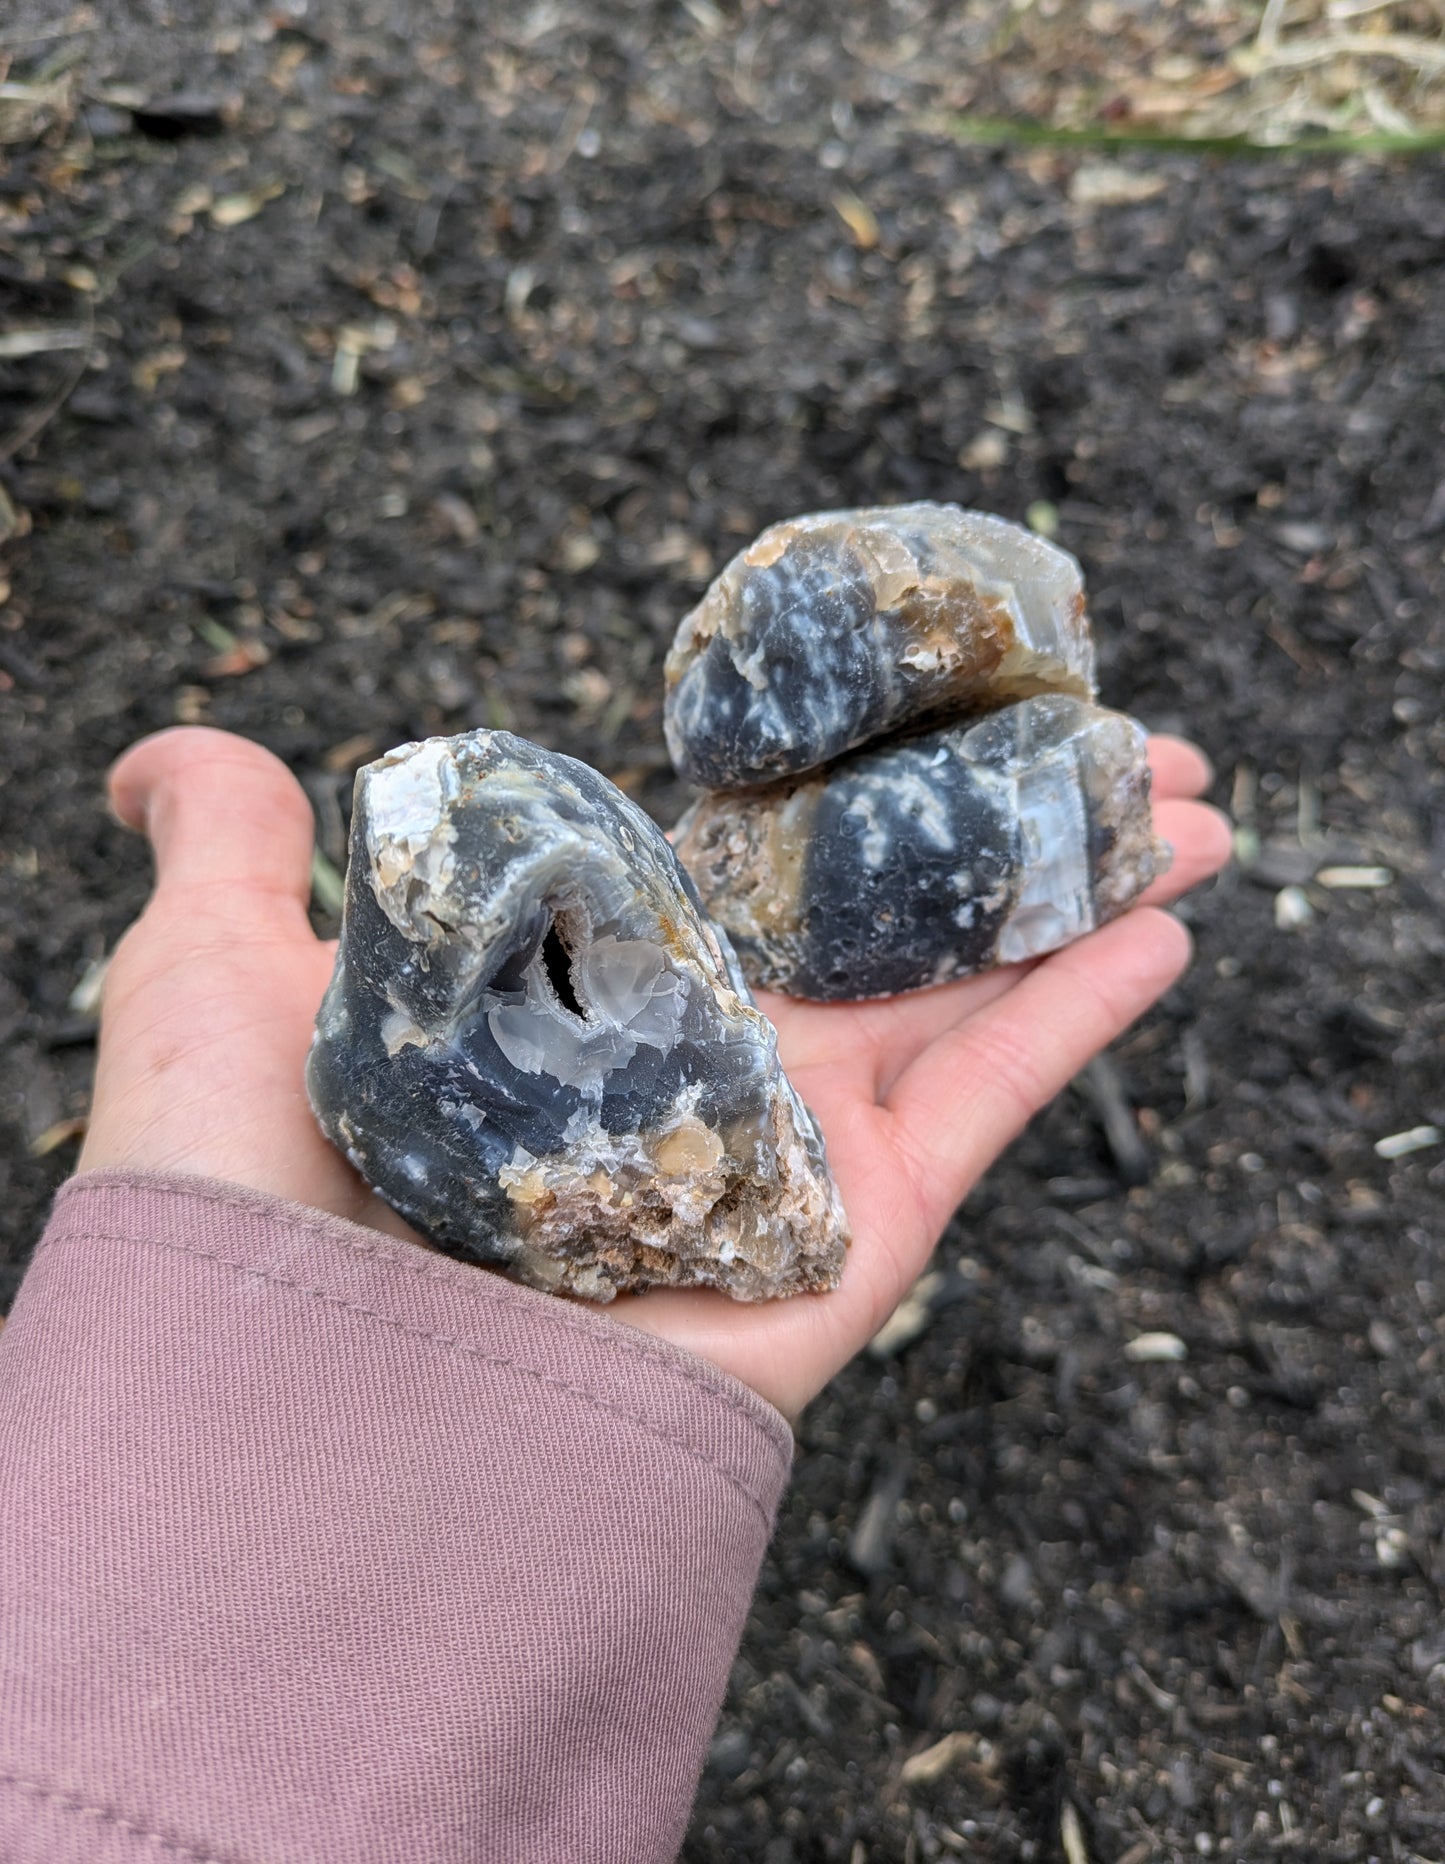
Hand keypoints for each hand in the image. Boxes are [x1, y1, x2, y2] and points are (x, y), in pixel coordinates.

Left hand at [79, 728, 1229, 1419]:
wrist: (295, 1419)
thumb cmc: (237, 1197)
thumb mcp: (213, 978)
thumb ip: (229, 849)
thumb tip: (172, 755)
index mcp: (587, 993)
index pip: (750, 867)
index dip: (849, 783)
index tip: (931, 703)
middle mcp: (700, 1067)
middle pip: (889, 921)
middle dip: (1006, 827)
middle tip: (1115, 736)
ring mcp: (785, 1151)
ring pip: (968, 993)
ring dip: (1084, 894)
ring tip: (1189, 805)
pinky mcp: (851, 1234)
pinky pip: (992, 1106)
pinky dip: (1081, 1017)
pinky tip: (1162, 926)